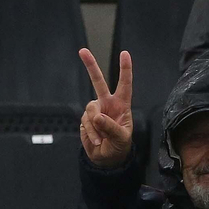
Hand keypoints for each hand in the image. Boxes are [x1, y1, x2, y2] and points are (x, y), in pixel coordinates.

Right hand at [78, 47, 133, 168]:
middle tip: (82, 50)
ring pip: (91, 111)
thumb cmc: (119, 146)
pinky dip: (91, 133)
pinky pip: (85, 123)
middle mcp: (107, 104)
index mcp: (122, 105)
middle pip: (98, 82)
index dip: (125, 70)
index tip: (125, 53)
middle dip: (91, 66)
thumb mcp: (121, 138)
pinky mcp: (85, 119)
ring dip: (96, 128)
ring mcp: (95, 110)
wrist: (107, 158)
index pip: (125, 85)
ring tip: (103, 139)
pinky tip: (97, 140)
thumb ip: (110, 127)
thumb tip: (97, 116)